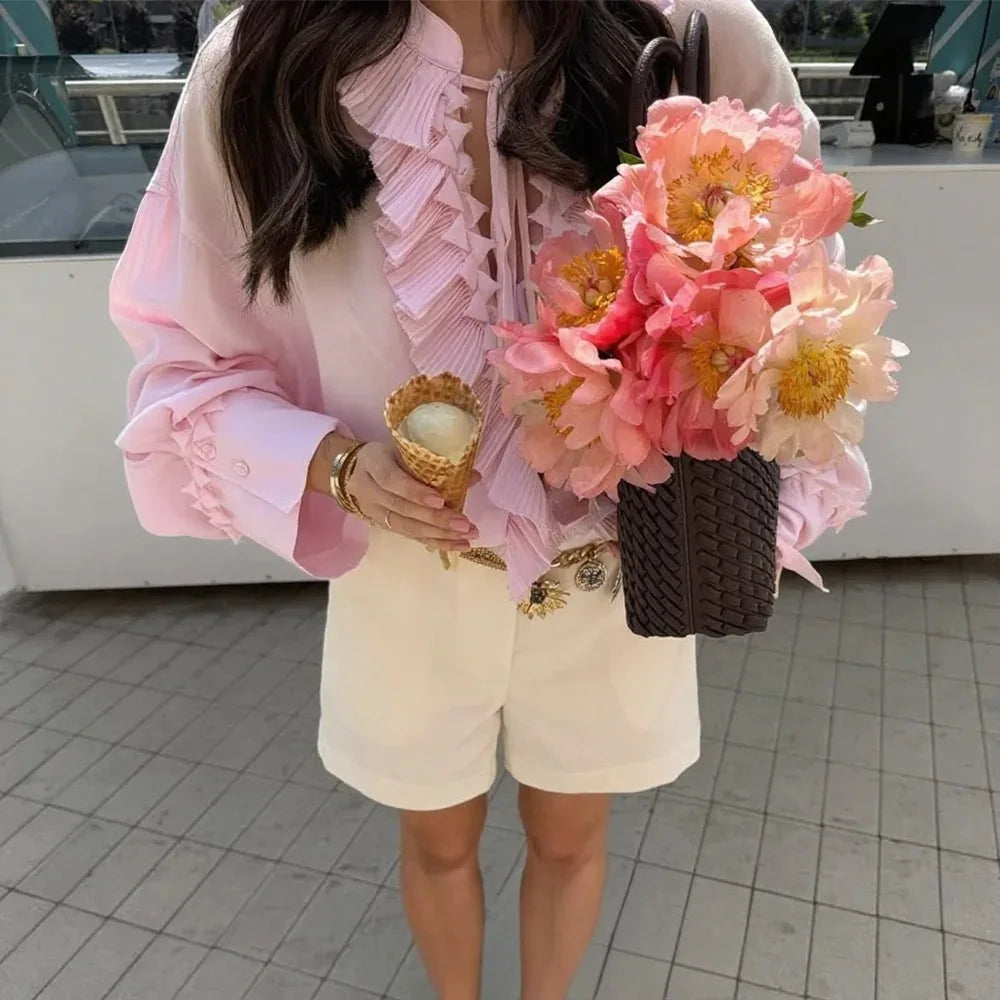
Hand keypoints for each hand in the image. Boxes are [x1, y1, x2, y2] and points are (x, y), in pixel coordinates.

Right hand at [309, 435, 476, 550]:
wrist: (348, 472)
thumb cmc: (384, 455)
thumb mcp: (400, 448)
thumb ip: (432, 460)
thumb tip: (474, 476)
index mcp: (373, 464)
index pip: (392, 480)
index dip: (415, 492)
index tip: (440, 500)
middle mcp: (371, 491)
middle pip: (402, 509)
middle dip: (435, 520)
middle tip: (464, 524)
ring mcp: (376, 512)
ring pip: (407, 528)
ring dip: (440, 535)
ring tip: (467, 537)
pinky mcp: (384, 526)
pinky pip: (411, 537)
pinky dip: (436, 543)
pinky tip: (458, 545)